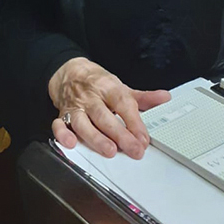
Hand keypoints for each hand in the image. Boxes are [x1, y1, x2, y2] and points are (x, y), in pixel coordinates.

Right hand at [48, 56, 170, 159]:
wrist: (69, 73)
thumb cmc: (98, 83)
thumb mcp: (121, 87)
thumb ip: (143, 97)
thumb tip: (165, 98)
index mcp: (107, 87)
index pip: (122, 103)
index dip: (134, 121)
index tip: (144, 138)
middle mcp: (91, 97)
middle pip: (103, 115)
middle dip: (119, 134)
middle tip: (134, 149)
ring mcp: (75, 106)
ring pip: (82, 122)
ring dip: (95, 137)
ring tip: (109, 151)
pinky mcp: (62, 115)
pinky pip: (59, 125)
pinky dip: (63, 134)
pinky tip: (71, 144)